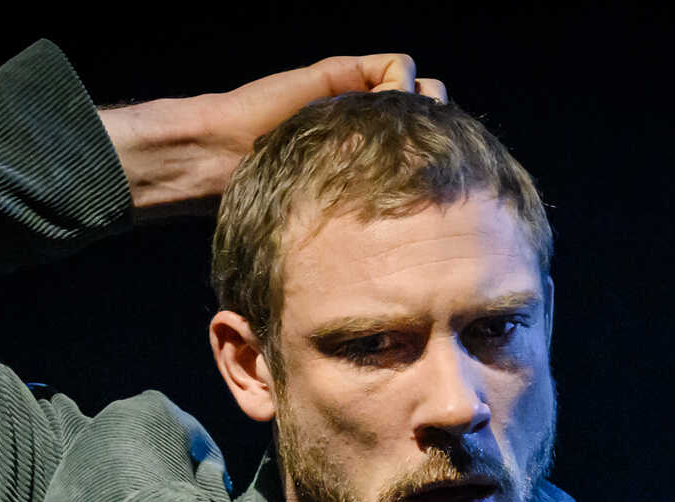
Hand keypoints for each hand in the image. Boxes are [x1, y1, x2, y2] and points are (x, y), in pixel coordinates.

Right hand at [100, 54, 449, 214]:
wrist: (225, 156)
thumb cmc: (276, 199)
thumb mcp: (333, 222)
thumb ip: (371, 226)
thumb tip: (427, 261)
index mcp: (377, 166)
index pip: (435, 154)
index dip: (449, 166)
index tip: (449, 186)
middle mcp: (376, 129)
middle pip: (440, 118)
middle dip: (447, 134)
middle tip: (438, 158)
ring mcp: (365, 98)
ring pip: (427, 89)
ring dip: (429, 106)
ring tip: (417, 134)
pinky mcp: (348, 73)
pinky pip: (400, 67)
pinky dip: (403, 83)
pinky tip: (388, 109)